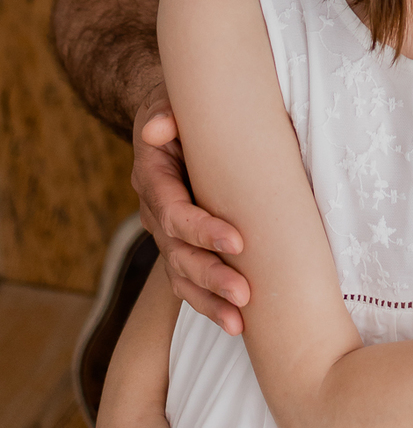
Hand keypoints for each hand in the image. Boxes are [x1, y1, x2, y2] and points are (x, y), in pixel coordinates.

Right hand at [132, 85, 249, 329]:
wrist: (171, 121)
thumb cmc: (181, 108)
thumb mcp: (171, 102)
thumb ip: (164, 114)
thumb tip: (159, 127)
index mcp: (154, 178)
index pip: (175, 214)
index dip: (203, 230)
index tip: (238, 242)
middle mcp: (155, 211)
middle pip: (178, 255)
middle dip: (211, 276)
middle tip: (245, 294)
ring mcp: (166, 234)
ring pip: (181, 277)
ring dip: (209, 302)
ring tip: (240, 323)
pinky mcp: (182, 246)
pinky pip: (188, 283)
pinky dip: (208, 305)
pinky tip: (236, 326)